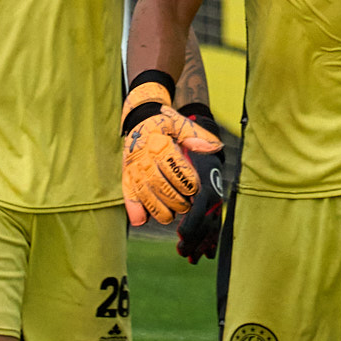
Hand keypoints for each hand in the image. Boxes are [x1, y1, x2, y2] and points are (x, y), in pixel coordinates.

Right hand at [121, 76, 224, 259]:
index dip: (186, 181)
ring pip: (145, 195)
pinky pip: (129, 196)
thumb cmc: (165, 124)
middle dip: (176, 200)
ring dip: (158, 209)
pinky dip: (135, 210)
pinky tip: (143, 220)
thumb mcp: (181, 124)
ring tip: (171, 215)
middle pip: (160, 185)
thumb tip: (213, 148)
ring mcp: (133, 169)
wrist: (140, 120)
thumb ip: (197, 136)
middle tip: (187, 205)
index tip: (195, 189)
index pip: (174, 167)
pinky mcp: (126, 177)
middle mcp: (144, 158)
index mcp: (159, 144)